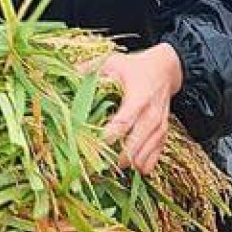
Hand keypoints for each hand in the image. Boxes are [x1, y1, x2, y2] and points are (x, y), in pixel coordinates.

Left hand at [97, 43, 183, 173]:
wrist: (166, 70)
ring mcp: (159, 125)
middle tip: (100, 164)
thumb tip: (65, 79)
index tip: (95, 144)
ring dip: (130, 162)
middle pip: (136, 141)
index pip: (124, 120)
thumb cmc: (134, 67)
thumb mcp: (113, 63)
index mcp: (138, 96)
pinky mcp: (163, 133)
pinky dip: (145, 164)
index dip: (110, 135)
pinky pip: (156, 155)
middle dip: (119, 155)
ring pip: (146, 152)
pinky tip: (134, 169)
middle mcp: (151, 113)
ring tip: (114, 168)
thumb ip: (89, 71)